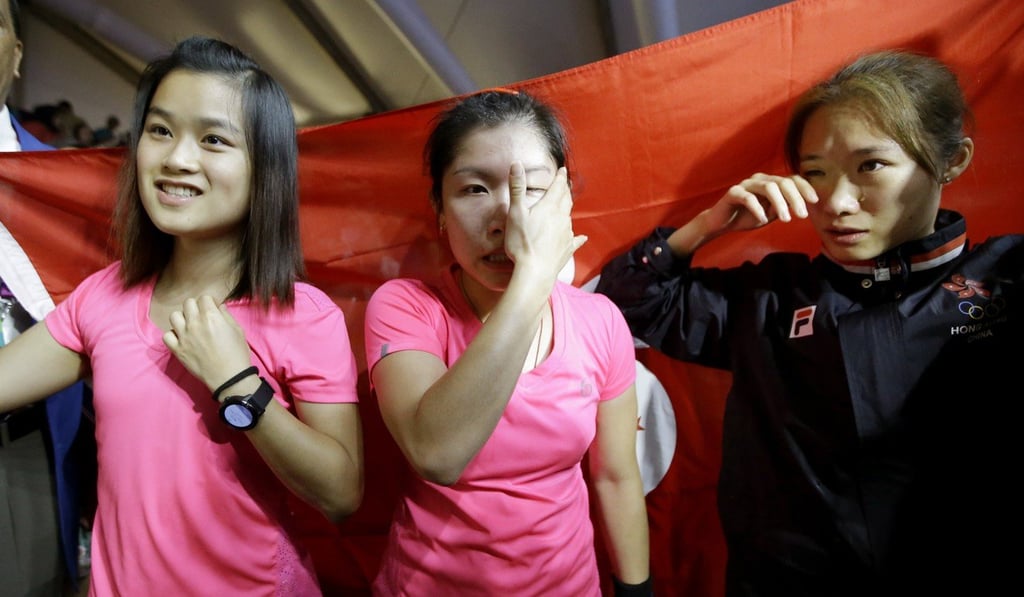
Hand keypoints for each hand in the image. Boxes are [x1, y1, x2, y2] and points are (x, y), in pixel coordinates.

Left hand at [163, 295, 251, 390]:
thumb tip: (219, 307)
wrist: (230, 377)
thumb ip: (226, 316)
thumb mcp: (238, 330)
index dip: (210, 302)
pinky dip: (173, 335)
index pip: (204, 298)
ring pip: (174, 316)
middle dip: (196, 307)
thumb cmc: (237, 353)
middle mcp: (195, 323)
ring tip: (190, 326)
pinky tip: (182, 338)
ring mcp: (184, 337)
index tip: (213, 309)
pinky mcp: (177, 350)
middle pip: (188, 303)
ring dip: (182, 318)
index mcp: (211, 316)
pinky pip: (166, 336)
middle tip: (202, 316)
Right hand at [504, 162, 586, 285]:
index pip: (558, 187)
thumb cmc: (522, 243)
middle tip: (565, 185)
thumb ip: (517, 188)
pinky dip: (577, 237)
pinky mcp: (568, 249)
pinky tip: (582, 237)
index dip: (560, 177)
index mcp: (550, 207)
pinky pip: (575, 240)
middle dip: (565, 191)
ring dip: (567, 210)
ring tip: (566, 207)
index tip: (563, 170)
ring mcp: (567, 234)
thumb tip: (516, 164)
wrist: (535, 272)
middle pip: (567, 200)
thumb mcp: (515, 213)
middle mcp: (562, 218)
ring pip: (569, 217)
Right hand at [704, 172, 817, 235]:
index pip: (792, 179)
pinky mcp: (733, 192)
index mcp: (770, 182)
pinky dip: (758, 209)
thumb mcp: (770, 214)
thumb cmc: (747, 217)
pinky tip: (763, 220)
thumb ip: (783, 208)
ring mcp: (746, 184)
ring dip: (780, 203)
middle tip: (802, 215)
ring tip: (786, 219)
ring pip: (768, 187)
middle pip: (783, 182)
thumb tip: (802, 206)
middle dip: (795, 198)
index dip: (804, 188)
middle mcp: (760, 179)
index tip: (814, 201)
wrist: (721, 223)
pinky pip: (748, 197)